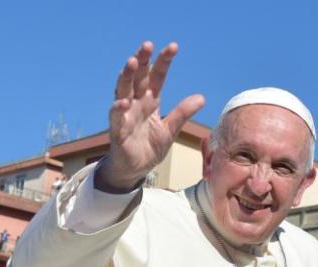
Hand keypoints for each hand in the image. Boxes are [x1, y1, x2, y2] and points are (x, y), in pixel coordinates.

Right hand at [96, 41, 204, 192]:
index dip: (164, 62)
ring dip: (126, 76)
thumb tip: (201, 97)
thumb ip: (182, 113)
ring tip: (132, 62)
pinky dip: (118, 109)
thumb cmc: (149, 148)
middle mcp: (136, 103)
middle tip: (147, 45)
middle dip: (141, 60)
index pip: (157, 76)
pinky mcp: (117, 130)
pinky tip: (124, 102)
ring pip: (122, 90)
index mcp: (150, 100)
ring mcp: (125, 115)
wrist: (134, 170)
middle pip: (138, 77)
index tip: (173, 47)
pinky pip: (116, 117)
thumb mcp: (170, 130)